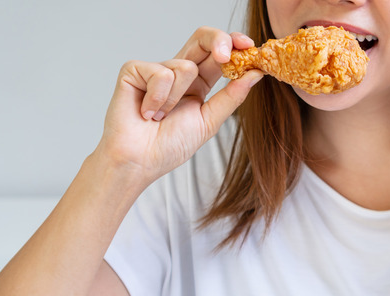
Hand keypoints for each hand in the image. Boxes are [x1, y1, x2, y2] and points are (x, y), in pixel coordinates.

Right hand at [96, 27, 263, 185]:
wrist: (140, 161)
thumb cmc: (169, 146)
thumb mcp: (209, 121)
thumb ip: (232, 96)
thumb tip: (255, 74)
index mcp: (199, 83)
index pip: (218, 55)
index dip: (234, 44)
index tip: (249, 46)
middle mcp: (178, 73)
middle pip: (201, 39)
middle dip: (218, 41)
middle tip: (226, 56)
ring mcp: (155, 69)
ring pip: (184, 66)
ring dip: (176, 99)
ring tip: (161, 116)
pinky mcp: (134, 70)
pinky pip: (160, 74)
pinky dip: (157, 99)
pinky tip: (146, 113)